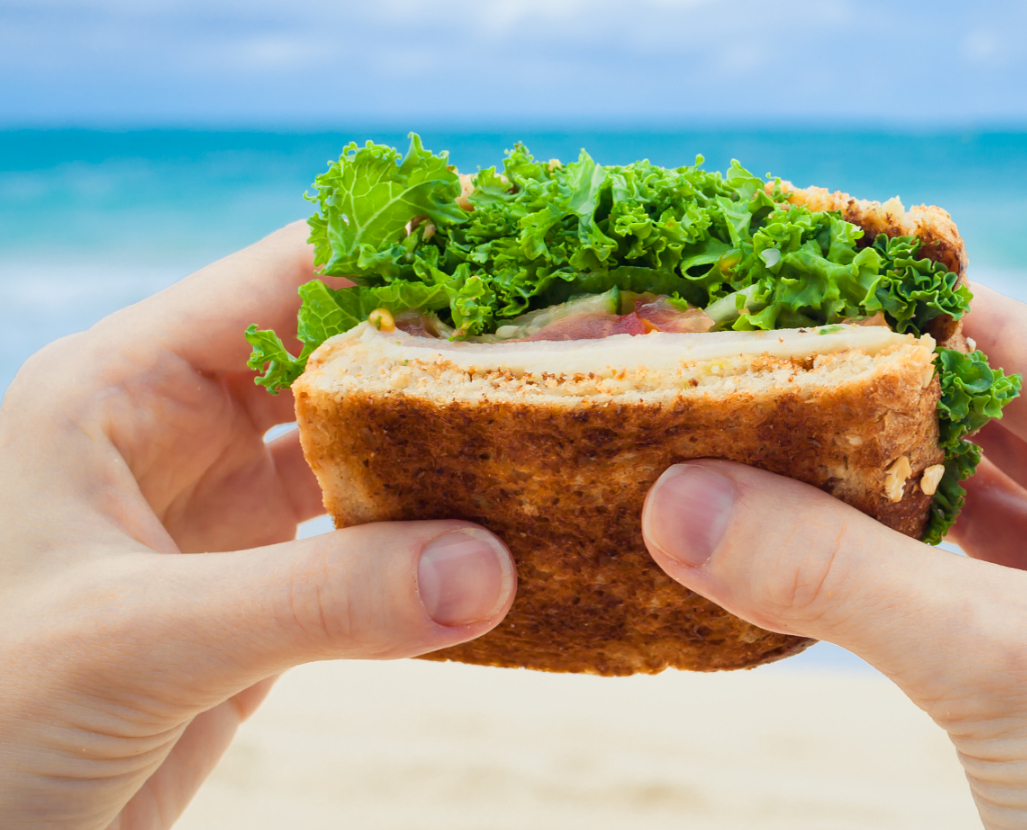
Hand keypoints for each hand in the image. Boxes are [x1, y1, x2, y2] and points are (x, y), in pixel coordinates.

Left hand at [0, 223, 515, 829]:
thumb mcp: (139, 638)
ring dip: (441, 450)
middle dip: (439, 348)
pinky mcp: (254, 597)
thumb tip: (493, 568)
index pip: (279, 278)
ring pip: (357, 453)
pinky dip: (428, 546)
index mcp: (121, 389)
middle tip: (562, 339)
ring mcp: (219, 517)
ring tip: (547, 432)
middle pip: (336, 357)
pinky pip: (362, 549)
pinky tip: (496, 542)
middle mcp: (177, 436)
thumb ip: (319, 600)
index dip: (394, 250)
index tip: (512, 238)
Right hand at [642, 284, 1026, 827]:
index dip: (893, 317)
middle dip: (864, 409)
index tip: (774, 301)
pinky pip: (962, 585)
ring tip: (755, 460)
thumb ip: (839, 575)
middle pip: (986, 421)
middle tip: (744, 383)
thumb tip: (677, 501)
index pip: (1019, 346)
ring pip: (969, 507)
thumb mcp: (1008, 668)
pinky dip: (887, 570)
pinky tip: (810, 557)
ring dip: (868, 492)